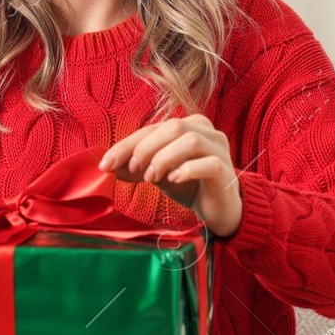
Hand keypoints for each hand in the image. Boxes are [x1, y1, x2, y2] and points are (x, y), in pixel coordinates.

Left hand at [98, 115, 241, 237]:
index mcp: (189, 125)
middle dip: (146, 148)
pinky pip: (208, 163)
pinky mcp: (226, 171)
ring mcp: (219, 149)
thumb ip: (136, 167)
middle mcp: (207, 131)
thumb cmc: (189, 185)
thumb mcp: (158, 174)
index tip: (107, 163)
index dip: (128, 144)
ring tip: (152, 178)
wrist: (218, 209)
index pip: (153, 128)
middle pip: (173, 127)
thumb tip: (109, 167)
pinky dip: (186, 170)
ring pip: (191, 140)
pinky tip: (173, 180)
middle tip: (134, 170)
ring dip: (164, 158)